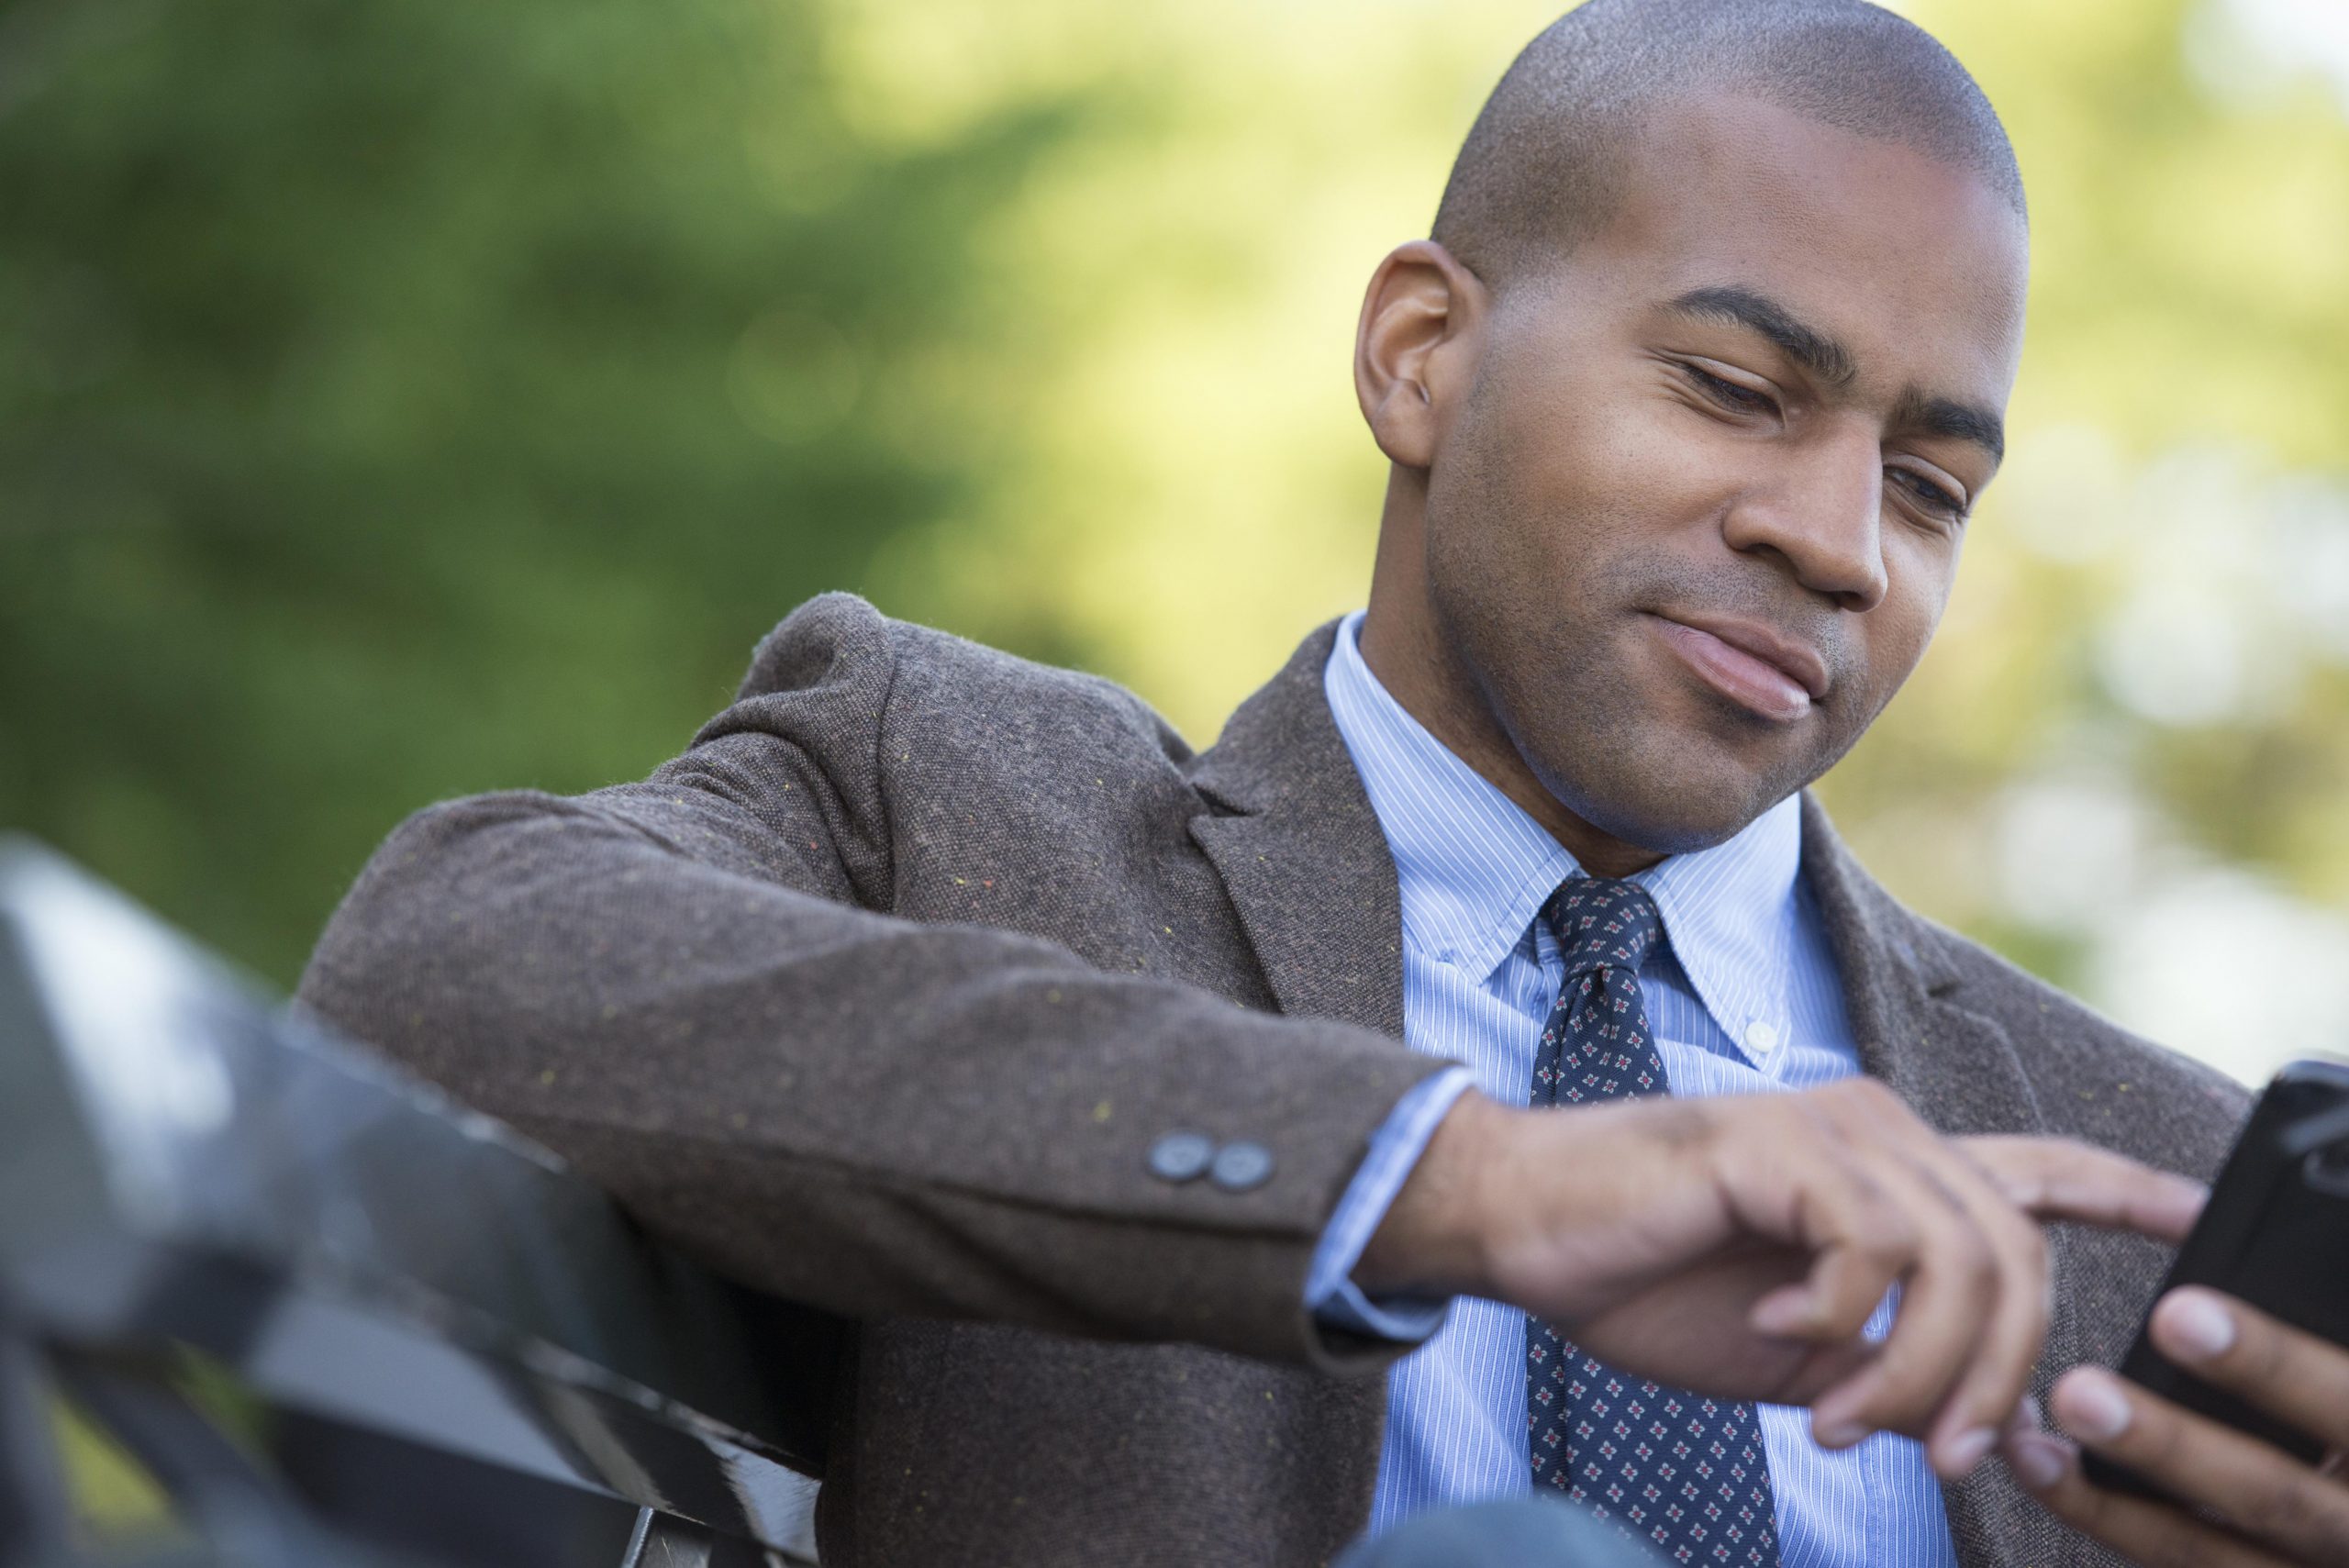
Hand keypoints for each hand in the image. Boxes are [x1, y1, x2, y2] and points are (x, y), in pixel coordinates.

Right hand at [1358, 1081, 2206, 1477]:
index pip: (2036, 1170)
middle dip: (1997, 1376)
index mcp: (1885, 1170)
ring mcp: (1832, 1127)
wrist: (1524, 1226)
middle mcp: (1876, 1129)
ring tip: (1837, 1416)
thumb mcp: (1796, 1352)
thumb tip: (1978, 1432)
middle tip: (1939, 1455)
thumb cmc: (1646, 1277)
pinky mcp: (1783, 1143)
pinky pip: (1876, 1248)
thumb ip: (1889, 1371)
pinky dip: (1838, 1320)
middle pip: (2018, 1252)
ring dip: (1914, 1370)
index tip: (2195, 1219)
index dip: (2128, 1190)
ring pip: (1960, 1257)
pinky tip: (1776, 1332)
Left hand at [2001, 1288, 2348, 1564]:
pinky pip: (2183, 1561)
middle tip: (2084, 1392)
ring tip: (2044, 1428)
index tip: (2181, 1314)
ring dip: (2118, 1492)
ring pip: (2214, 1548)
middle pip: (2277, 1496)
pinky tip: (2042, 1464)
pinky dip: (2106, 1516)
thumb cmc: (2346, 1397)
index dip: (2270, 1363)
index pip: (2344, 1403)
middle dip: (2175, 1445)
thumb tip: (2272, 1229)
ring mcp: (2310, 1565)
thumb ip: (2331, 1303)